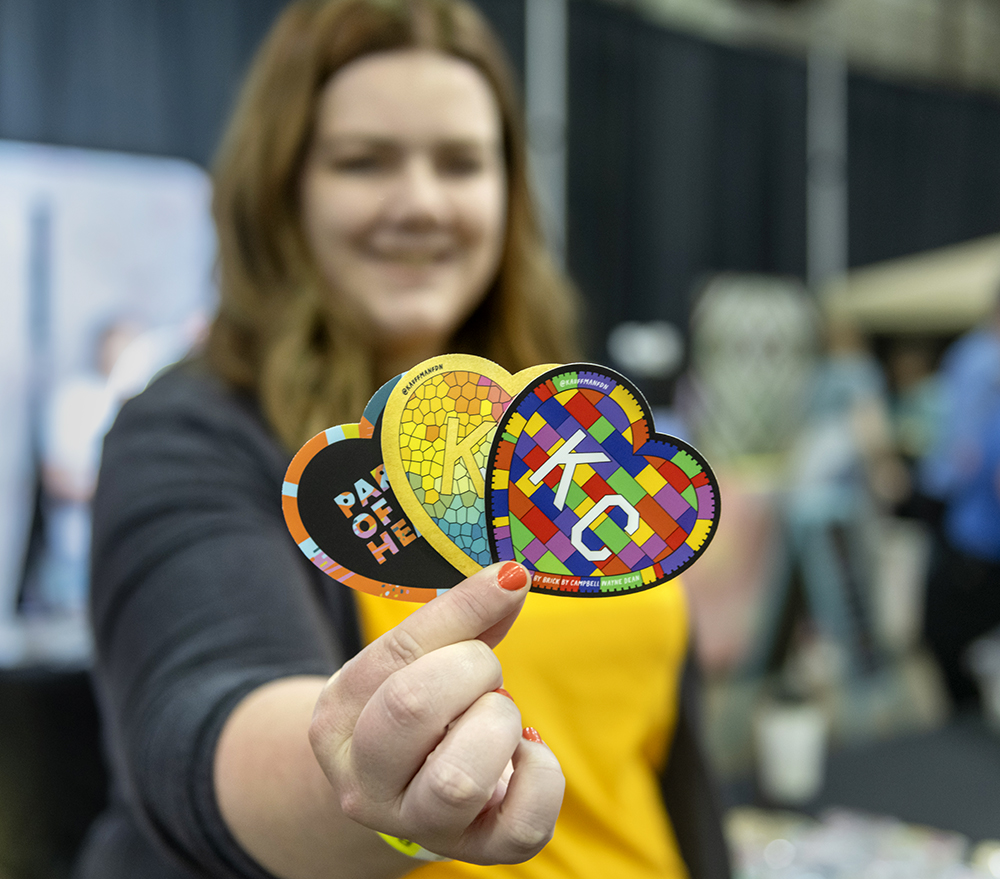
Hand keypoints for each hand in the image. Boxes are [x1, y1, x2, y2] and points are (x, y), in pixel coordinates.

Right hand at [309, 562, 564, 864]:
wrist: (405, 788)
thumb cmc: (414, 709)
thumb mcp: (415, 660)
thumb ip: (460, 619)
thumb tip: (511, 577)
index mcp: (337, 719)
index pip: (399, 653)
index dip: (463, 610)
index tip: (509, 577)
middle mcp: (363, 783)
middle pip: (414, 707)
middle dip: (473, 670)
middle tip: (484, 673)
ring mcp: (418, 824)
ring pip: (460, 777)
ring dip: (498, 723)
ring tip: (497, 714)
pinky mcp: (476, 850)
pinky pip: (522, 824)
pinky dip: (541, 774)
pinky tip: (526, 751)